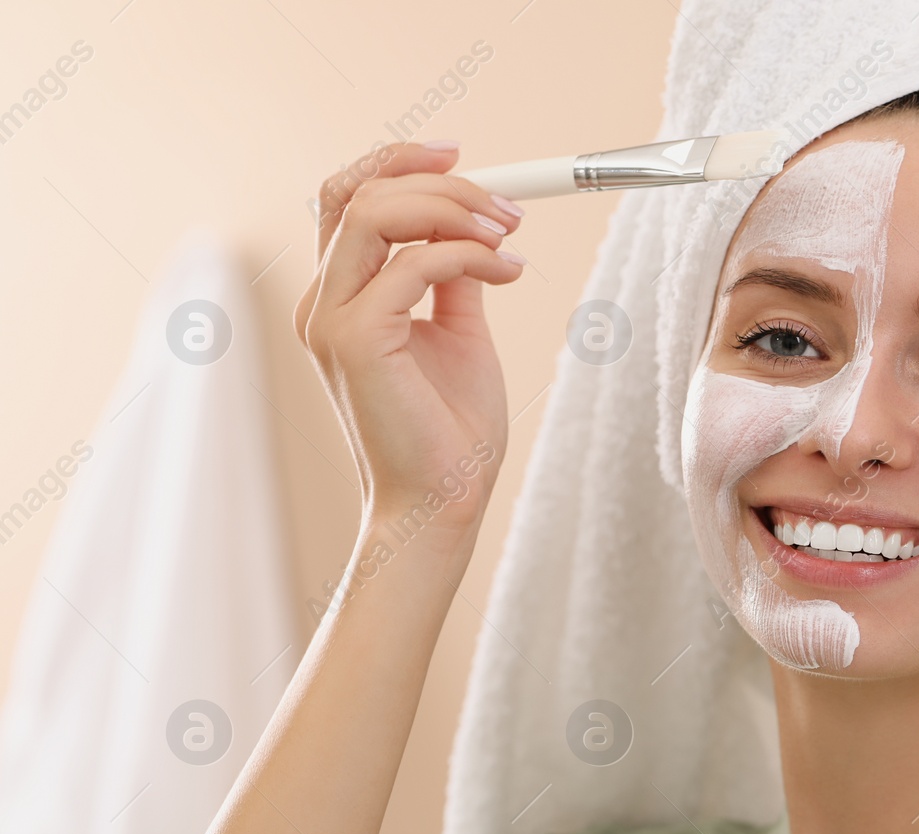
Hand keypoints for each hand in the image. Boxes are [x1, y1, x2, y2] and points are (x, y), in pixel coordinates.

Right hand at [293, 141, 525, 535]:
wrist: (443, 502)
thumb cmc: (450, 431)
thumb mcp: (458, 335)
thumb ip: (452, 281)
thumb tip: (472, 233)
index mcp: (339, 298)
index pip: (348, 198)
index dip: (399, 163)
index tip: (465, 158)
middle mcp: (323, 302)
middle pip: (356, 192)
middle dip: (436, 180)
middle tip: (506, 204)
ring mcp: (331, 320)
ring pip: (373, 213)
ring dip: (451, 208)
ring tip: (506, 232)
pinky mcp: (356, 341)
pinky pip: (411, 266)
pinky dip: (466, 256)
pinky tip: (506, 272)